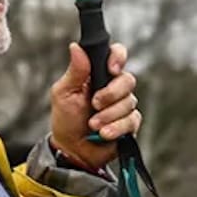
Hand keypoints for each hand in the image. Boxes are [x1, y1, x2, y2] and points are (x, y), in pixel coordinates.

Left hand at [50, 42, 140, 170]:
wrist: (72, 150)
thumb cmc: (66, 119)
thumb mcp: (64, 93)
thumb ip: (75, 71)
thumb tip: (76, 47)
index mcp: (97, 74)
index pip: (116, 54)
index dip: (118, 58)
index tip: (111, 69)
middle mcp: (113, 87)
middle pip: (127, 79)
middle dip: (111, 93)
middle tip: (94, 104)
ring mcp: (122, 105)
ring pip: (129, 101)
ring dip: (109, 115)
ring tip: (93, 124)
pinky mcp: (129, 123)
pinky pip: (132, 120)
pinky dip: (116, 127)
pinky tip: (104, 133)